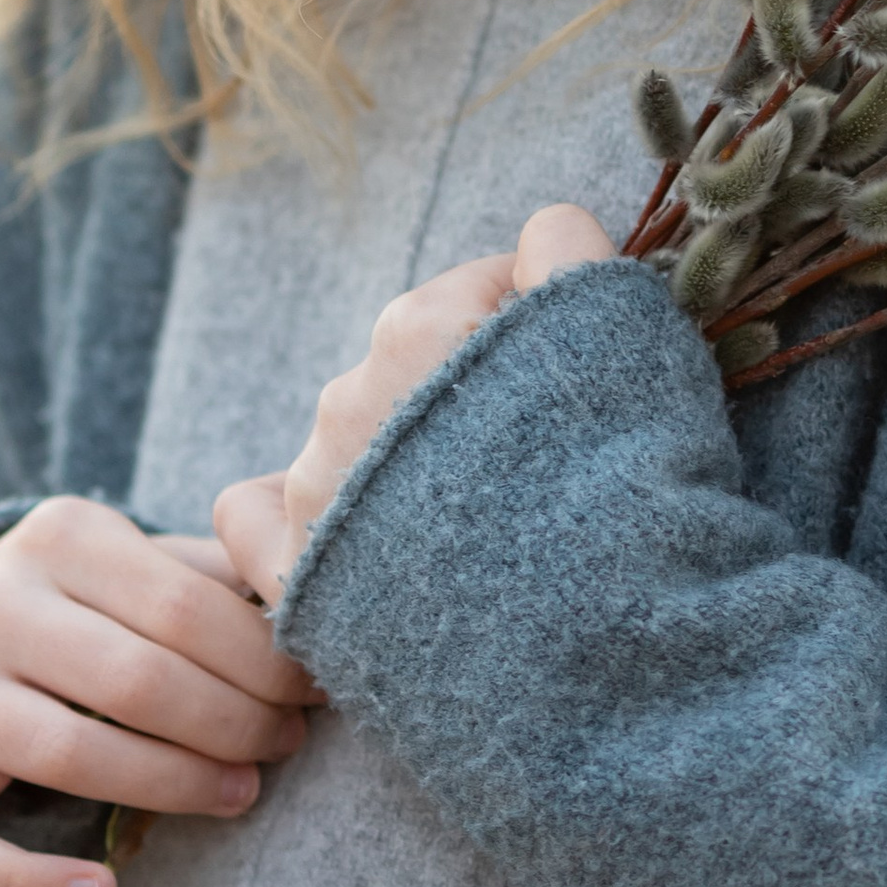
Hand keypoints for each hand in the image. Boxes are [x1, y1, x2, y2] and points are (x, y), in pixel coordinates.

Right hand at [0, 497, 319, 886]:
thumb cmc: (76, 608)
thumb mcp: (133, 563)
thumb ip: (211, 577)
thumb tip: (317, 606)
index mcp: (57, 537)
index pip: (184, 607)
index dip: (264, 662)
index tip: (314, 693)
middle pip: (137, 681)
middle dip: (234, 723)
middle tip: (285, 747)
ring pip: (67, 756)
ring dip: (172, 787)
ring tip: (239, 795)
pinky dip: (28, 883)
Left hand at [213, 203, 612, 605]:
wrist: (594, 654)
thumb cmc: (629, 493)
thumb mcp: (630, 340)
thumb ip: (573, 260)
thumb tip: (546, 232)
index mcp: (424, 325)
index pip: (493, 279)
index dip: (552, 319)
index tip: (587, 370)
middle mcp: (351, 392)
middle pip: (423, 359)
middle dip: (476, 389)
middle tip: (546, 458)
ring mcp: (316, 485)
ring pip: (359, 432)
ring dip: (411, 457)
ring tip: (487, 525)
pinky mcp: (297, 574)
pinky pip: (255, 511)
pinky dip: (295, 515)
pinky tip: (350, 540)